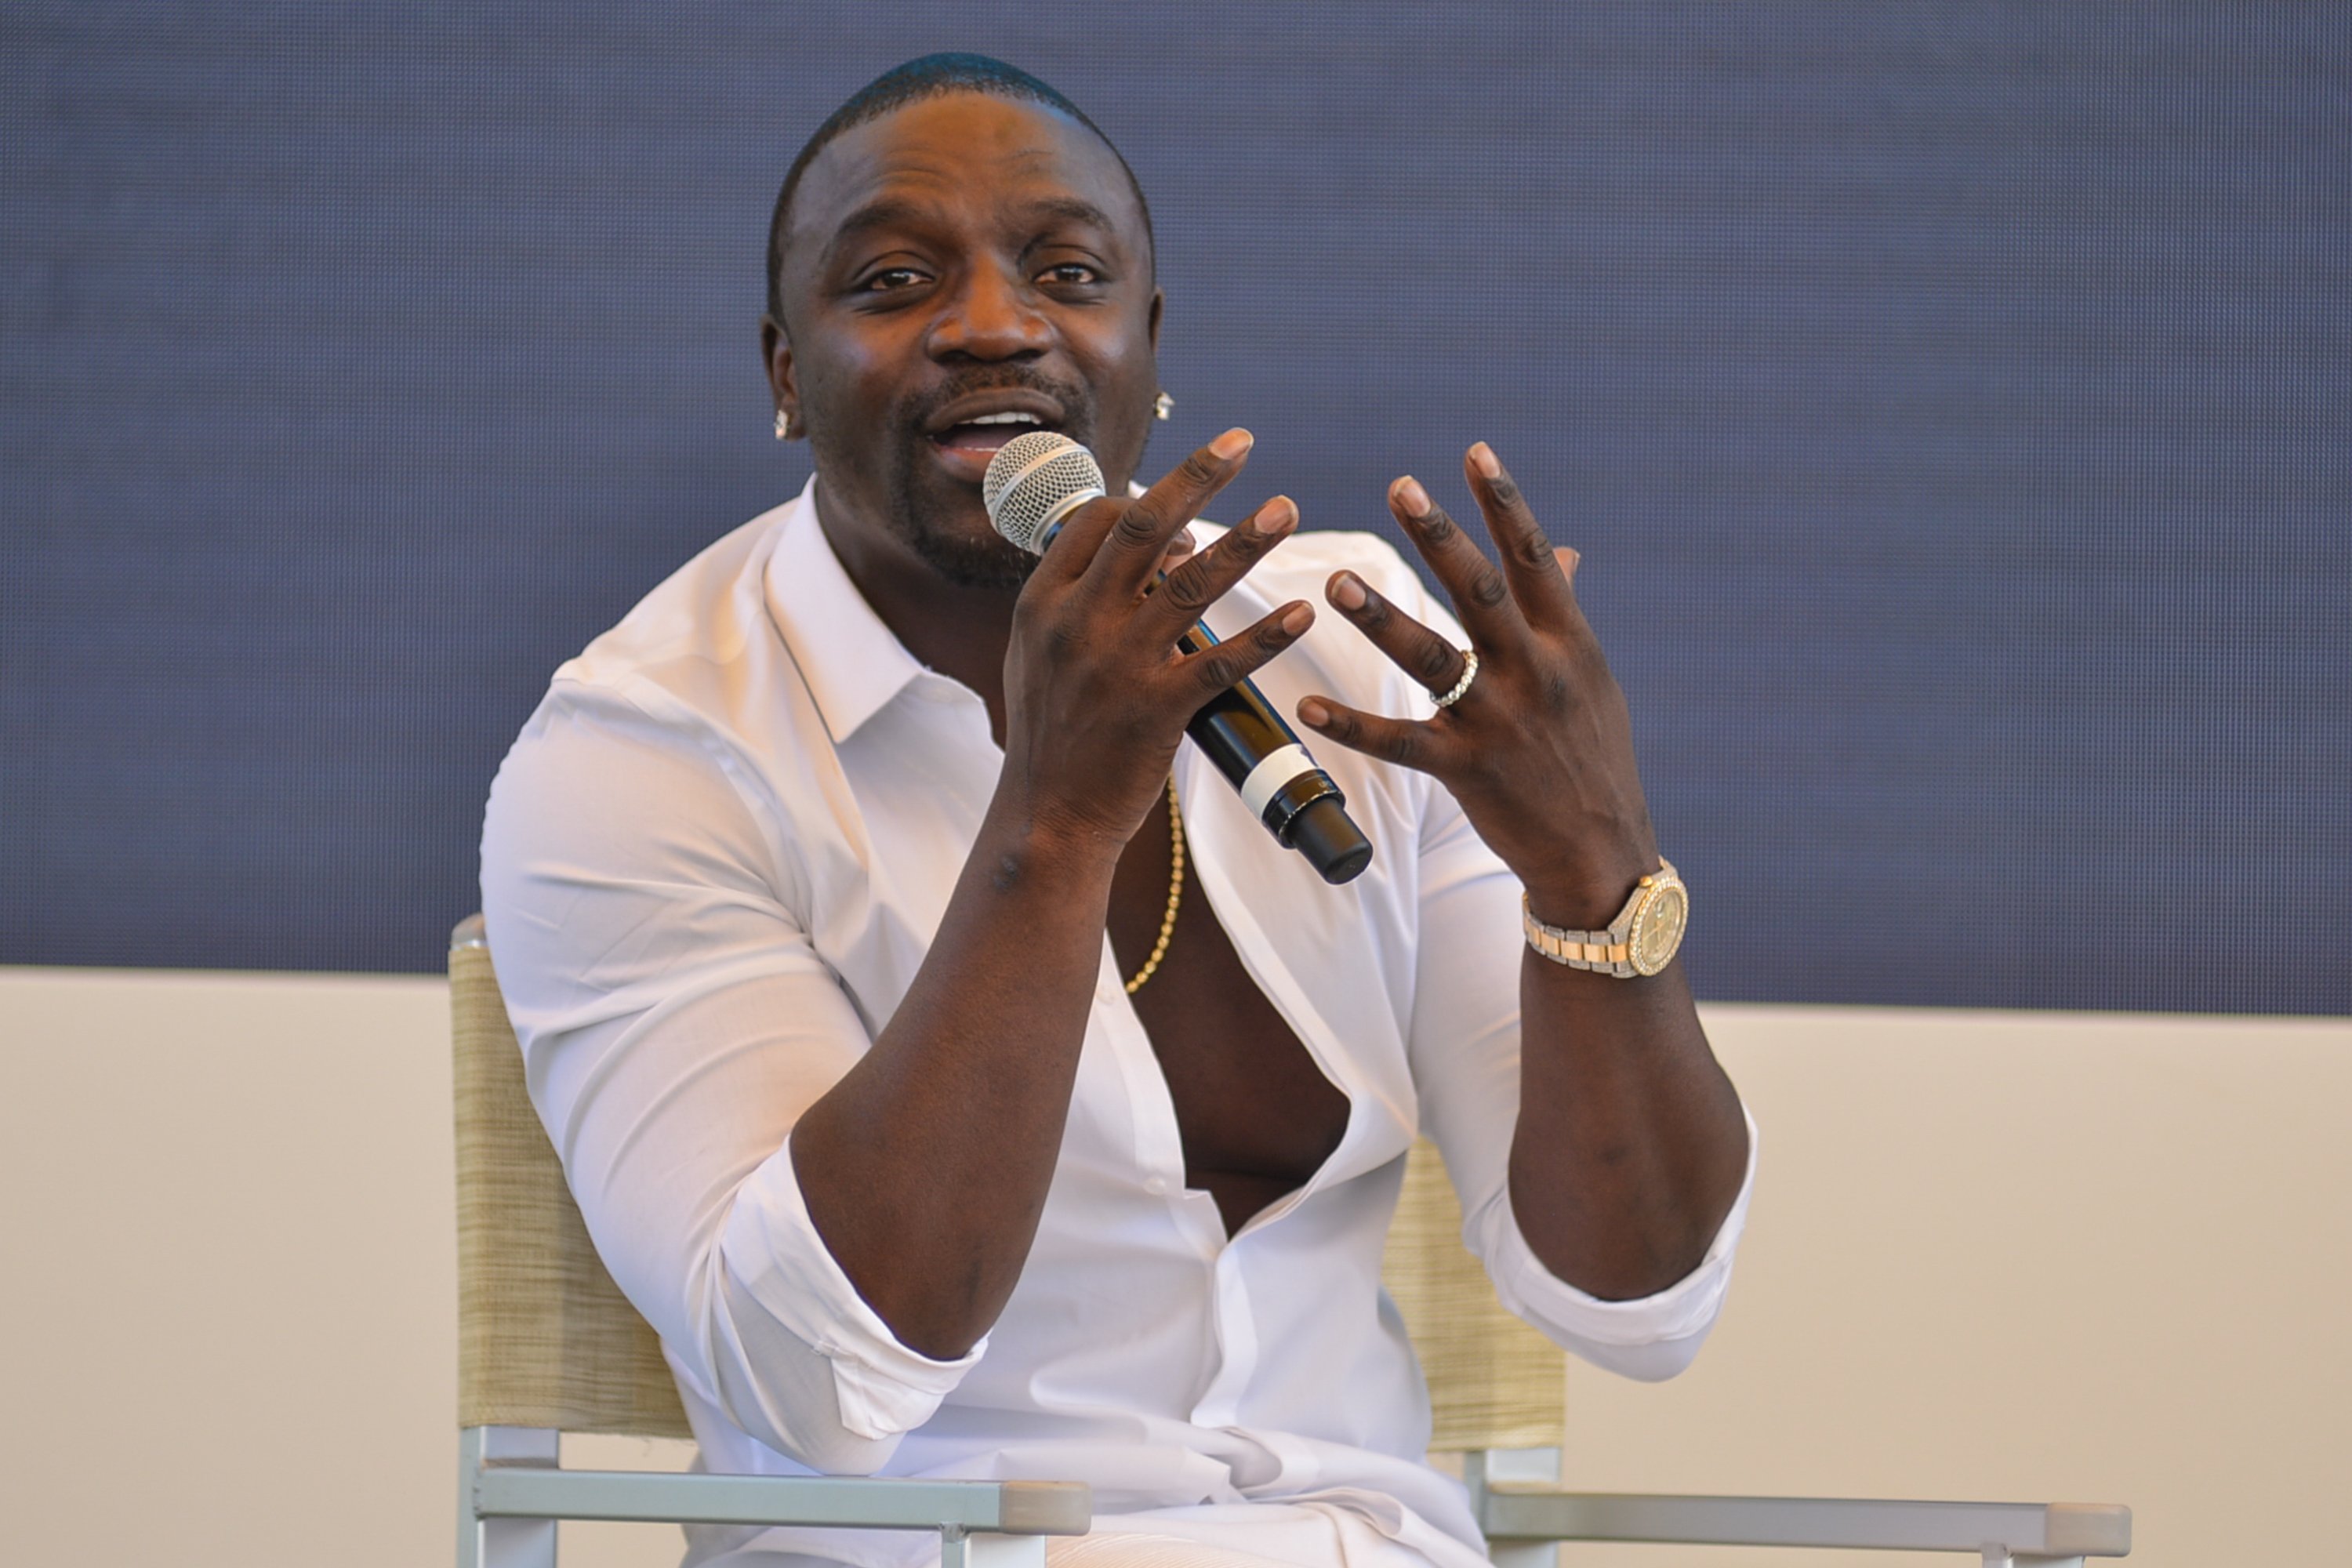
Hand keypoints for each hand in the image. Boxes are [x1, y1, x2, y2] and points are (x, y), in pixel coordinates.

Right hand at [1000, 428, 1314, 852]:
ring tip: (1287, 508)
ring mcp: (1117, 665)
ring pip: (1191, 585)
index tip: (1189, 501)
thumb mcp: (1038, 655)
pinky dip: (1265, 634)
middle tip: (1242, 442)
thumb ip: (1081, 599)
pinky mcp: (1156, 710)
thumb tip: (1153, 550)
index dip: (1145, 500)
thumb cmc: (1052, 733)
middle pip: (1145, 528)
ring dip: (1245, 541)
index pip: (1096, 521)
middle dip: (1197, 477)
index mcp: (1043, 603)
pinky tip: (1300, 613)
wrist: (1046, 817)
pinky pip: (1221, 661)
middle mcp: (1077, 623)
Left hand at [1296, 442, 1657, 927]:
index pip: (1534, 559)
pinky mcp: (1465, 770)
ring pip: (1432, 659)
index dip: (1504, 504)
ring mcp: (1498, 722)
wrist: (1600, 851)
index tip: (1474, 453)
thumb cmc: (1593, 755)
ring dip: (1380, 619)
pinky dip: (1352, 725)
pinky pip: (1399, 742)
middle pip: (1480, 592)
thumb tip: (1566, 552)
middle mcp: (1535, 673)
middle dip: (1439, 537)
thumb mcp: (1591, 679)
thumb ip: (1566, 612)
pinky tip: (1308, 706)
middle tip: (1400, 486)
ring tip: (1335, 583)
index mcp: (1568, 643)